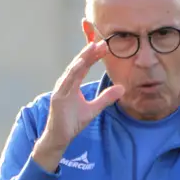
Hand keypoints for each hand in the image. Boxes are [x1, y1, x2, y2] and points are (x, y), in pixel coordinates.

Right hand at [32, 41, 124, 171]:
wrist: (60, 137)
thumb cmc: (73, 122)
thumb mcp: (94, 109)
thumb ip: (106, 98)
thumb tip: (122, 88)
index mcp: (72, 84)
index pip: (84, 66)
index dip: (93, 56)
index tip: (105, 47)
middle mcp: (66, 83)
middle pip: (79, 64)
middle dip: (90, 53)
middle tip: (102, 43)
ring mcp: (61, 89)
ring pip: (72, 70)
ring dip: (82, 58)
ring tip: (92, 47)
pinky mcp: (58, 97)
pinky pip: (66, 82)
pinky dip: (73, 72)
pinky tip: (80, 64)